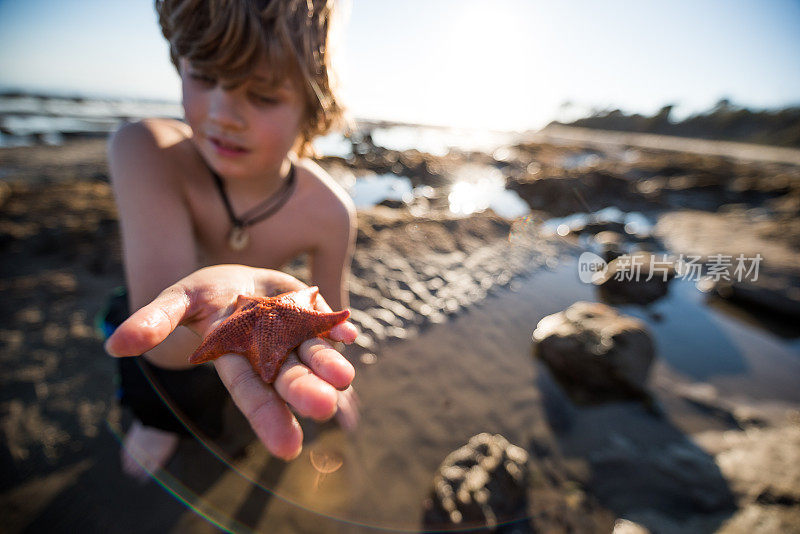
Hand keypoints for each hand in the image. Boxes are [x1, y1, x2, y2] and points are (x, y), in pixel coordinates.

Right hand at [104, 264, 358, 459]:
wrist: (238, 277)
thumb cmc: (204, 295)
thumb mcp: (177, 301)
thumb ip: (152, 322)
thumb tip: (115, 346)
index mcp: (235, 357)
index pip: (250, 392)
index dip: (267, 417)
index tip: (287, 449)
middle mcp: (269, 351)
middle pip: (287, 377)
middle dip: (304, 393)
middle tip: (325, 409)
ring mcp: (294, 332)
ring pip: (313, 353)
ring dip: (330, 364)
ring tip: (344, 377)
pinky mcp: (312, 311)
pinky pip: (328, 321)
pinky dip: (339, 328)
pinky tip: (350, 333)